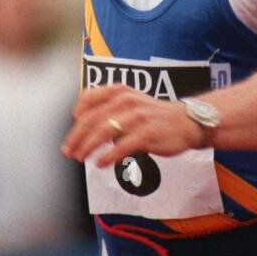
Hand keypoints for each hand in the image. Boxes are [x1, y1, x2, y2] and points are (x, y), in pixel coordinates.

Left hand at [62, 84, 202, 166]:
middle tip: (69, 151)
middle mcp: (127, 101)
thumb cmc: (156, 115)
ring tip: (80, 157)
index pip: (90, 98)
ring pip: (104, 132)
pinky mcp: (147, 134)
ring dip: (88, 147)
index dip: (77, 114)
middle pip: (92, 119)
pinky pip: (122, 146)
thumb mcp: (132, 102)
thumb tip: (86, 126)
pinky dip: (108, 156)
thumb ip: (111, 108)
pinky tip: (101, 163)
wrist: (187, 122)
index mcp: (121, 92)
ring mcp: (137, 117)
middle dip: (77, 137)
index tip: (72, 129)